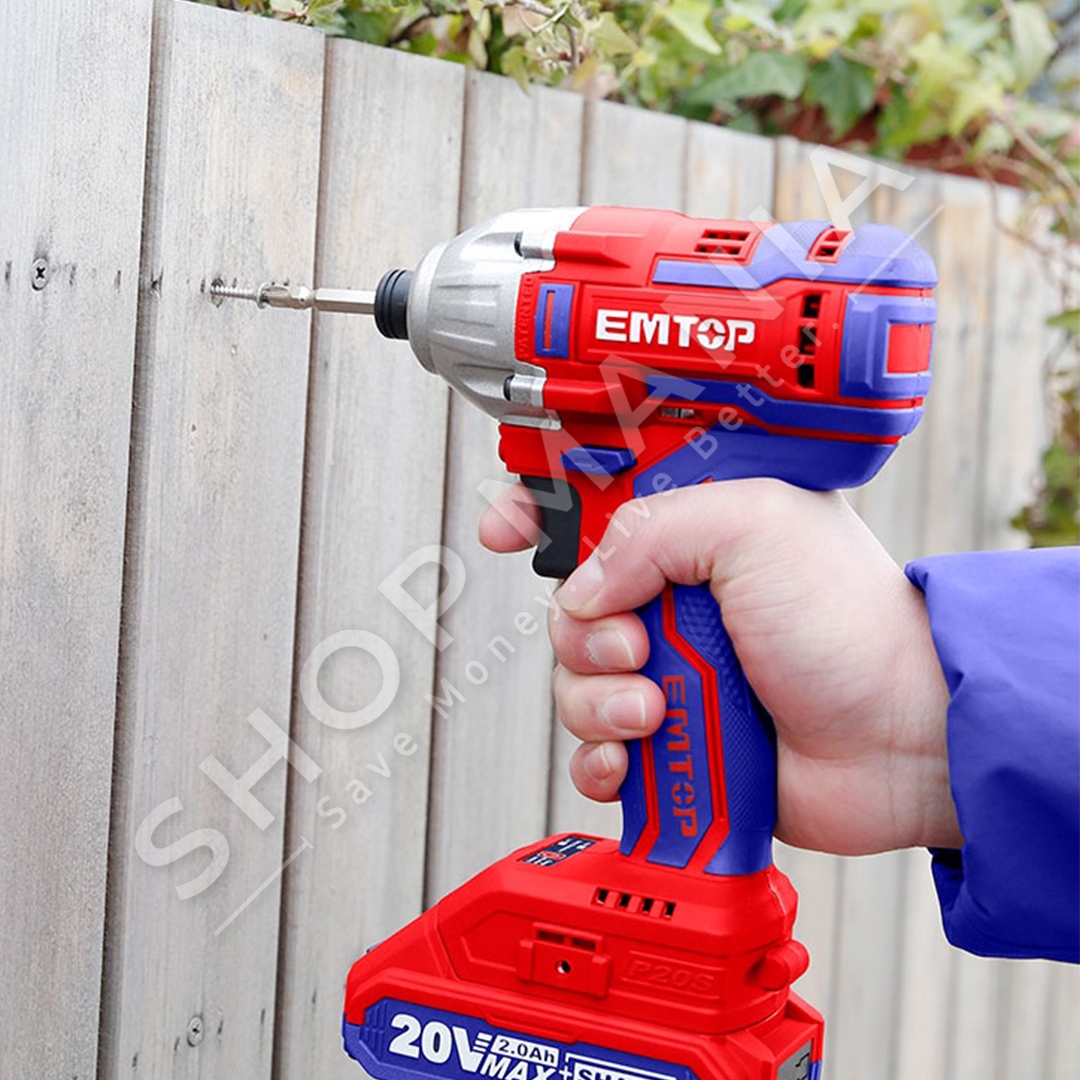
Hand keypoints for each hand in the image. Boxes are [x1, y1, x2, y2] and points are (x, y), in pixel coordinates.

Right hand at [480, 478, 961, 855]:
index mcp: (694, 533)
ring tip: (659, 711)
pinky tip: (633, 758)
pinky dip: (602, 761)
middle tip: (640, 651)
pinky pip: (596, 753)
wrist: (902, 738)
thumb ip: (652, 532)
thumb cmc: (851, 623)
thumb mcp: (754, 527)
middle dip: (587, 636)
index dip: (536, 514)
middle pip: (569, 609)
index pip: (591, 507)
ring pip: (575, 685)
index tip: (503, 532)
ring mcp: (673, 674)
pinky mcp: (674, 742)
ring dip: (601, 703)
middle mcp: (676, 602)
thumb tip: (585, 588)